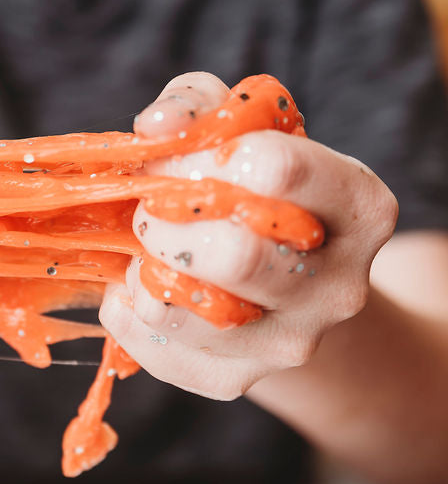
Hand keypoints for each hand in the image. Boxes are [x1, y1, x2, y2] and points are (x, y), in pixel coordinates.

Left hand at [98, 72, 397, 399]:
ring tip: (147, 249)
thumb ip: (198, 104)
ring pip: (185, 310)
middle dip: (166, 222)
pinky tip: (138, 284)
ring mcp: (289, 343)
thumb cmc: (254, 189)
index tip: (170, 160)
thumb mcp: (241, 128)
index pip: (275, 170)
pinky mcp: (233, 379)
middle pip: (234, 256)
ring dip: (143, 268)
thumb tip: (156, 126)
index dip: (198, 156)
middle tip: (150, 210)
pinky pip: (154, 345)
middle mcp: (338, 284)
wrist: (278, 281)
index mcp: (358, 207)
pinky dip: (125, 308)